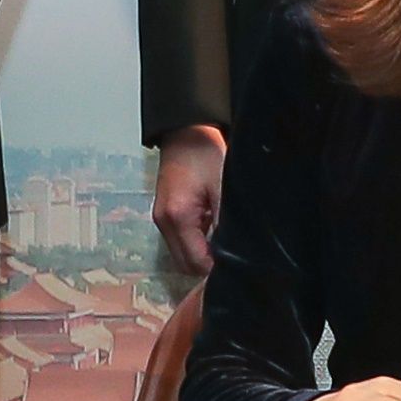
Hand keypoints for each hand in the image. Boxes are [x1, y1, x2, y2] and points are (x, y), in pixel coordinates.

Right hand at [155, 124, 226, 273]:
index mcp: (178, 217)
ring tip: (226, 243)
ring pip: (182, 254)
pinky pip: (181, 240)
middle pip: (186, 264)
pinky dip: (197, 241)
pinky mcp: (166, 214)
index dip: (217, 269)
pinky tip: (215, 229)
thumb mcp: (223, 188)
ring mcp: (162, 219)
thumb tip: (236, 252)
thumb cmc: (205, 153)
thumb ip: (226, 224)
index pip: (196, 262)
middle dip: (209, 265)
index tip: (239, 265)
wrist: (186, 131)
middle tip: (235, 257)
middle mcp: (164, 223)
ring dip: (203, 253)